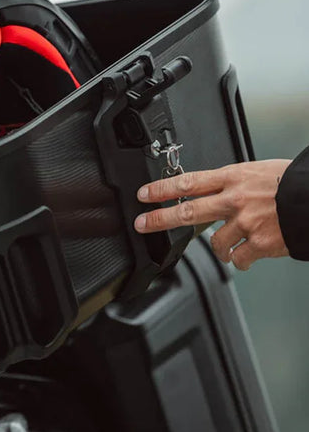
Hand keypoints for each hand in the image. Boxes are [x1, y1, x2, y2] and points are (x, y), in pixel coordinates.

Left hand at [135, 160, 291, 270]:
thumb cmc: (290, 182)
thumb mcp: (254, 171)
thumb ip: (229, 183)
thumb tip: (208, 191)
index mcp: (232, 177)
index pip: (188, 182)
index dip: (161, 189)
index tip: (144, 194)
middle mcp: (235, 199)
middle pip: (187, 211)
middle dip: (159, 219)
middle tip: (142, 224)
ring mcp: (246, 223)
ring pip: (214, 242)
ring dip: (216, 248)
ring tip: (224, 247)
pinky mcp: (261, 244)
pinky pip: (239, 259)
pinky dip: (240, 259)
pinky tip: (246, 255)